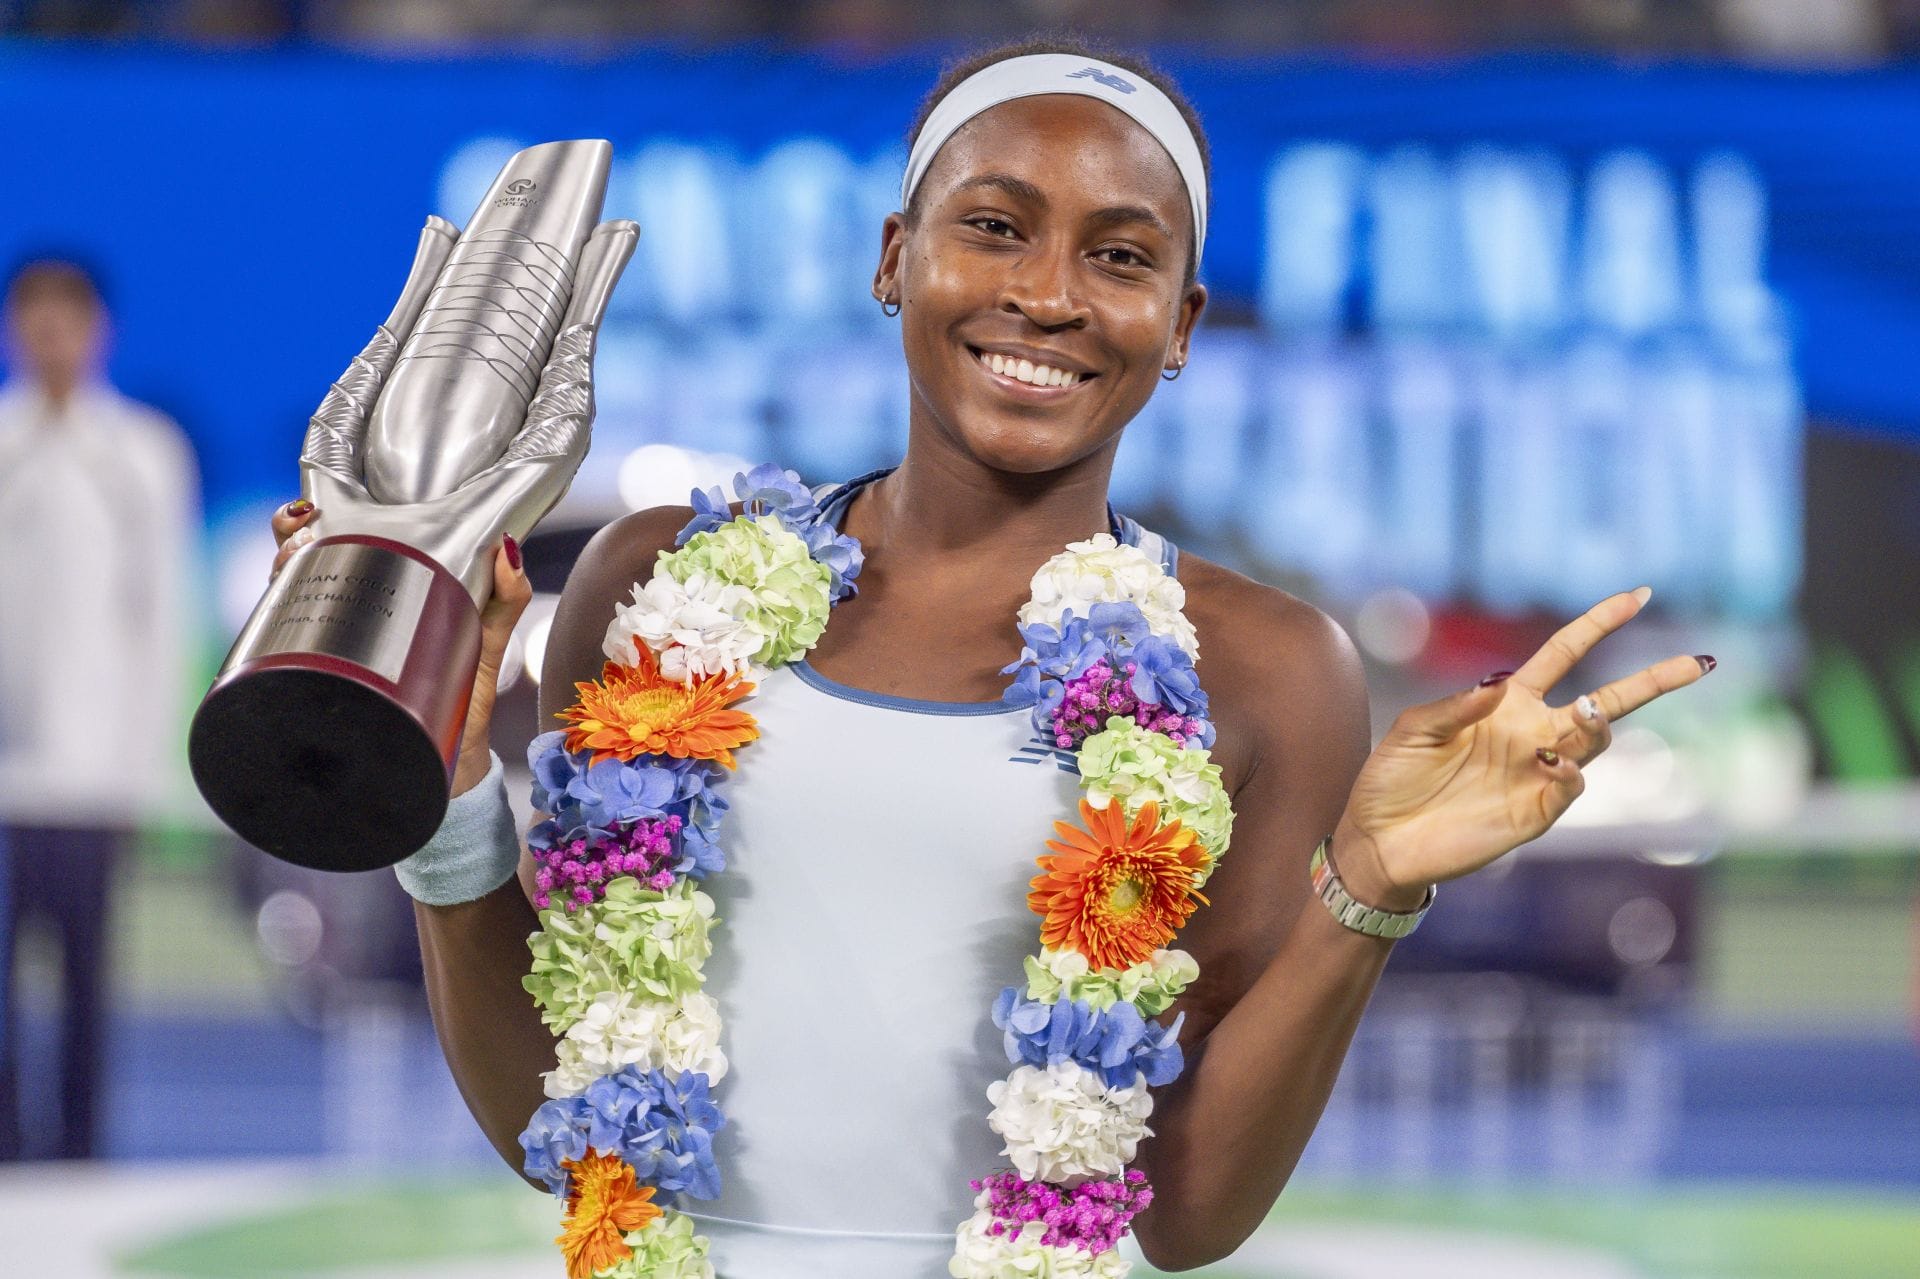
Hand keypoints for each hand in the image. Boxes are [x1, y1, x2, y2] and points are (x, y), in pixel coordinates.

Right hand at [269, 498, 531, 795]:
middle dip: (288, 540)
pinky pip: (282, 661)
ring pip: (285, 603)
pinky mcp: (322, 688)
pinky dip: (269, 638)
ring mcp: (331, 652)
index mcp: (385, 593)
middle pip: (301, 566)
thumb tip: (508, 548)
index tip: (311, 509)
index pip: (338, 544)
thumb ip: (504, 598)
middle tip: (300, 534)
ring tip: (288, 563)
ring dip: (278, 575)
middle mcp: (349, 618)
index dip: (313, 522)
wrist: (454, 766)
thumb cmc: (465, 696)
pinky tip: (276, 621)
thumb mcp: (487, 638)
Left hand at [1333, 586, 1712, 907]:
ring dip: (1597, 723)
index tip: (1638, 596)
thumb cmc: (1394, 777)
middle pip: (1606, 701)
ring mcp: (1539, 773)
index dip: (1598, 624)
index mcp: (1508, 702)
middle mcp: (1533, 733)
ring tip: (1586, 708)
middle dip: (1652, 681)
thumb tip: (1498, 684)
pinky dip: (1571, 772)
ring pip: (1593, 741)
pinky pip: (1569, 787)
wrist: (1381, 839)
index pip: (1565, 653)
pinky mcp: (1535, 813)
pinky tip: (1555, 761)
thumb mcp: (1415, 730)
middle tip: (1696, 662)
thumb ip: (1455, 706)